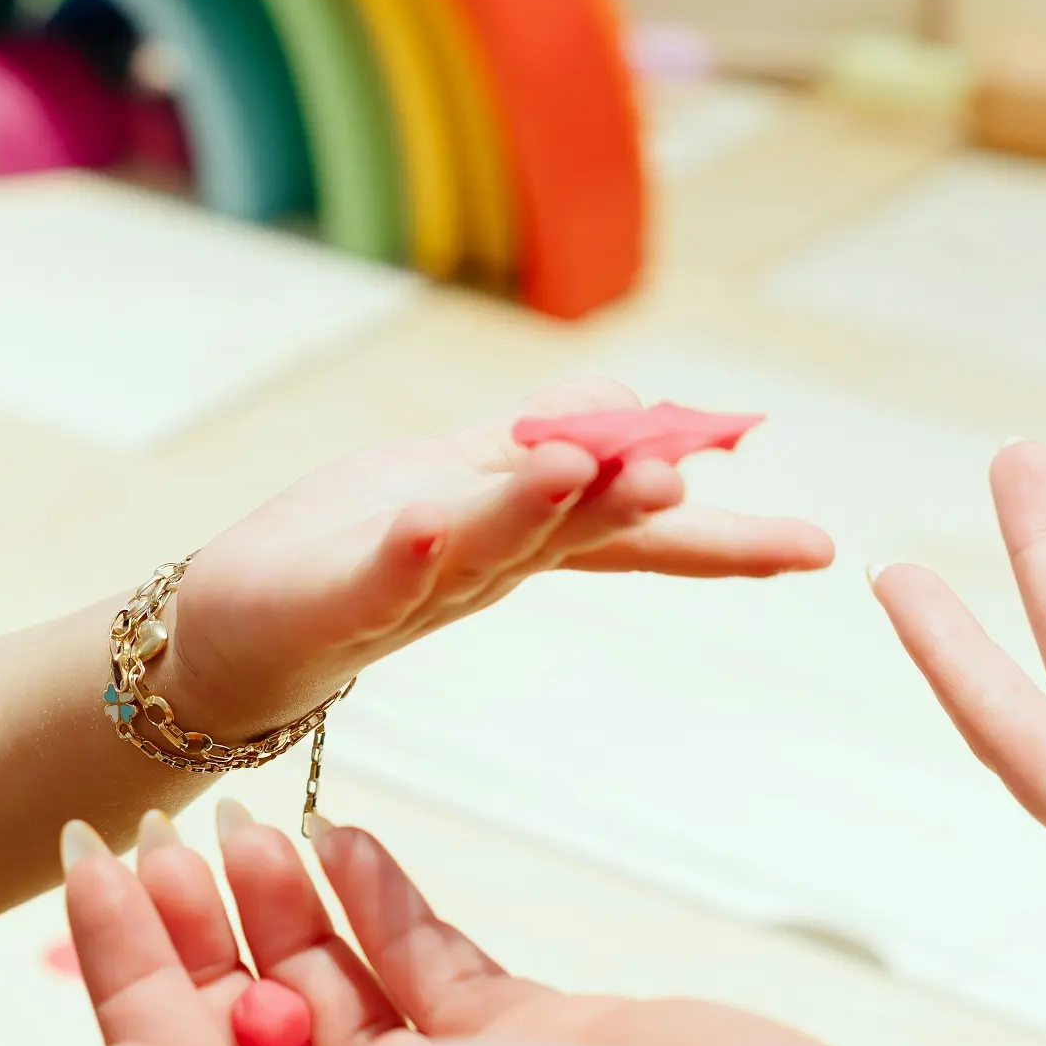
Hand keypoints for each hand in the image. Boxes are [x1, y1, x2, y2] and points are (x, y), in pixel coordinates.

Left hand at [66, 811, 1014, 1045]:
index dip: (118, 959)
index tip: (86, 843)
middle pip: (242, 1026)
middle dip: (192, 925)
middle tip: (164, 817)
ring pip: (336, 985)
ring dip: (281, 900)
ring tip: (242, 813)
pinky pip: (432, 963)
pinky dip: (382, 901)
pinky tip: (342, 835)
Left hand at [159, 373, 832, 735]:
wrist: (227, 640)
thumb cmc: (345, 554)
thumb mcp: (457, 482)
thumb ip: (543, 445)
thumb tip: (637, 405)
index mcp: (518, 535)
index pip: (633, 532)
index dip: (723, 539)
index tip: (818, 551)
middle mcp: (478, 564)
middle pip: (569, 529)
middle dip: (624, 503)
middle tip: (683, 481)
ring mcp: (408, 583)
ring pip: (485, 541)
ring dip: (530, 507)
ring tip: (576, 469)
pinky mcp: (334, 598)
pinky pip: (377, 572)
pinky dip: (408, 548)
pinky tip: (431, 521)